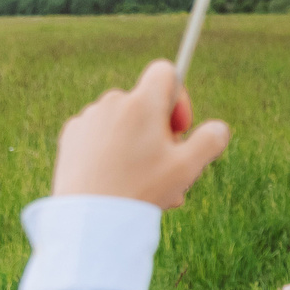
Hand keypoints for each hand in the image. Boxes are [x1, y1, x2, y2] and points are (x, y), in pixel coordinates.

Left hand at [51, 59, 229, 208]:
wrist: (89, 217)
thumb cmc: (141, 190)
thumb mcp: (187, 168)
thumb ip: (210, 141)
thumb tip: (219, 128)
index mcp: (143, 103)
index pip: (166, 72)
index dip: (179, 98)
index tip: (179, 129)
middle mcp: (113, 102)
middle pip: (144, 104)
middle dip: (158, 131)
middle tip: (163, 168)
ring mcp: (89, 118)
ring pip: (122, 123)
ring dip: (135, 145)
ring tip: (141, 184)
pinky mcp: (70, 136)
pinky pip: (98, 135)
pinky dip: (109, 151)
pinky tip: (114, 181)